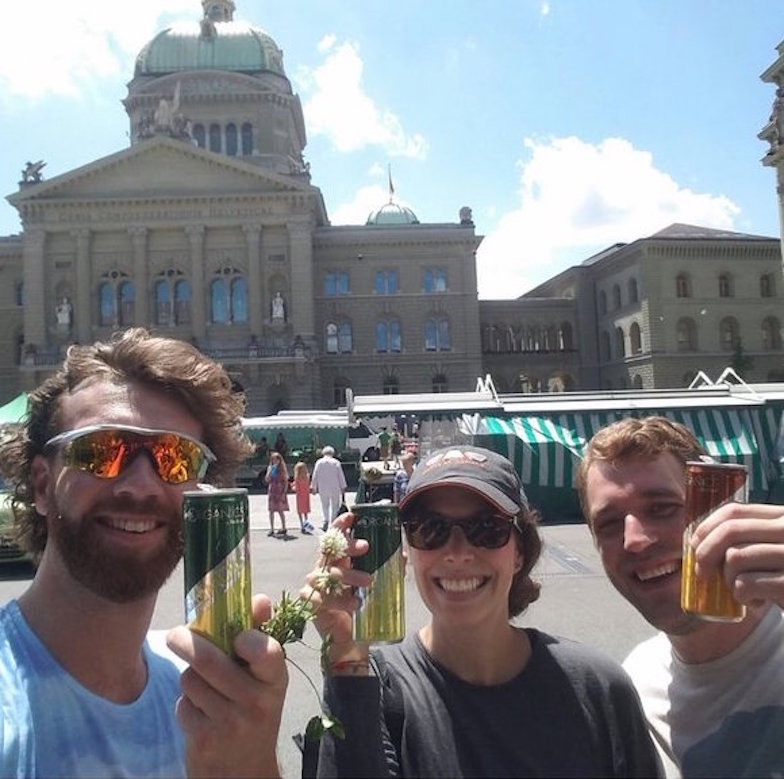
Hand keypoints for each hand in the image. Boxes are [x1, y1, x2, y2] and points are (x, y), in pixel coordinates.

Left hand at [166, 595, 287, 778]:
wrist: (246, 772)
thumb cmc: (255, 711)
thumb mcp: (266, 679)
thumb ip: (259, 635)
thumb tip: (260, 599)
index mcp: (275, 680)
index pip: (265, 651)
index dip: (247, 637)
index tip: (236, 635)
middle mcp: (256, 702)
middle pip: (209, 660)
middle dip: (186, 642)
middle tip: (175, 635)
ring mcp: (229, 723)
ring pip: (190, 680)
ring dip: (189, 677)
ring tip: (202, 686)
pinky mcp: (203, 739)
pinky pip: (182, 704)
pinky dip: (185, 703)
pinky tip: (200, 711)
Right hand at [301, 512, 371, 666]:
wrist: (349, 639)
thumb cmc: (359, 605)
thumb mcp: (374, 584)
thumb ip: (385, 568)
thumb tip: (402, 554)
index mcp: (336, 559)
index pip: (335, 536)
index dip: (340, 524)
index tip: (351, 516)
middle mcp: (323, 568)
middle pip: (331, 549)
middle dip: (349, 546)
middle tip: (367, 547)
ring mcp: (315, 584)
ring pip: (328, 572)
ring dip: (350, 575)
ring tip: (368, 582)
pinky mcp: (311, 602)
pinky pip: (322, 596)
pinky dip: (340, 598)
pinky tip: (355, 603)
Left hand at [690, 502, 783, 606]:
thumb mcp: (772, 550)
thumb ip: (748, 538)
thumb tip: (695, 542)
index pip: (734, 511)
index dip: (706, 527)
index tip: (693, 545)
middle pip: (730, 532)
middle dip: (706, 553)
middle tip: (701, 574)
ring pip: (735, 558)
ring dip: (728, 580)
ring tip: (741, 591)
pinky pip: (746, 584)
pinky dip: (741, 596)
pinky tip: (754, 602)